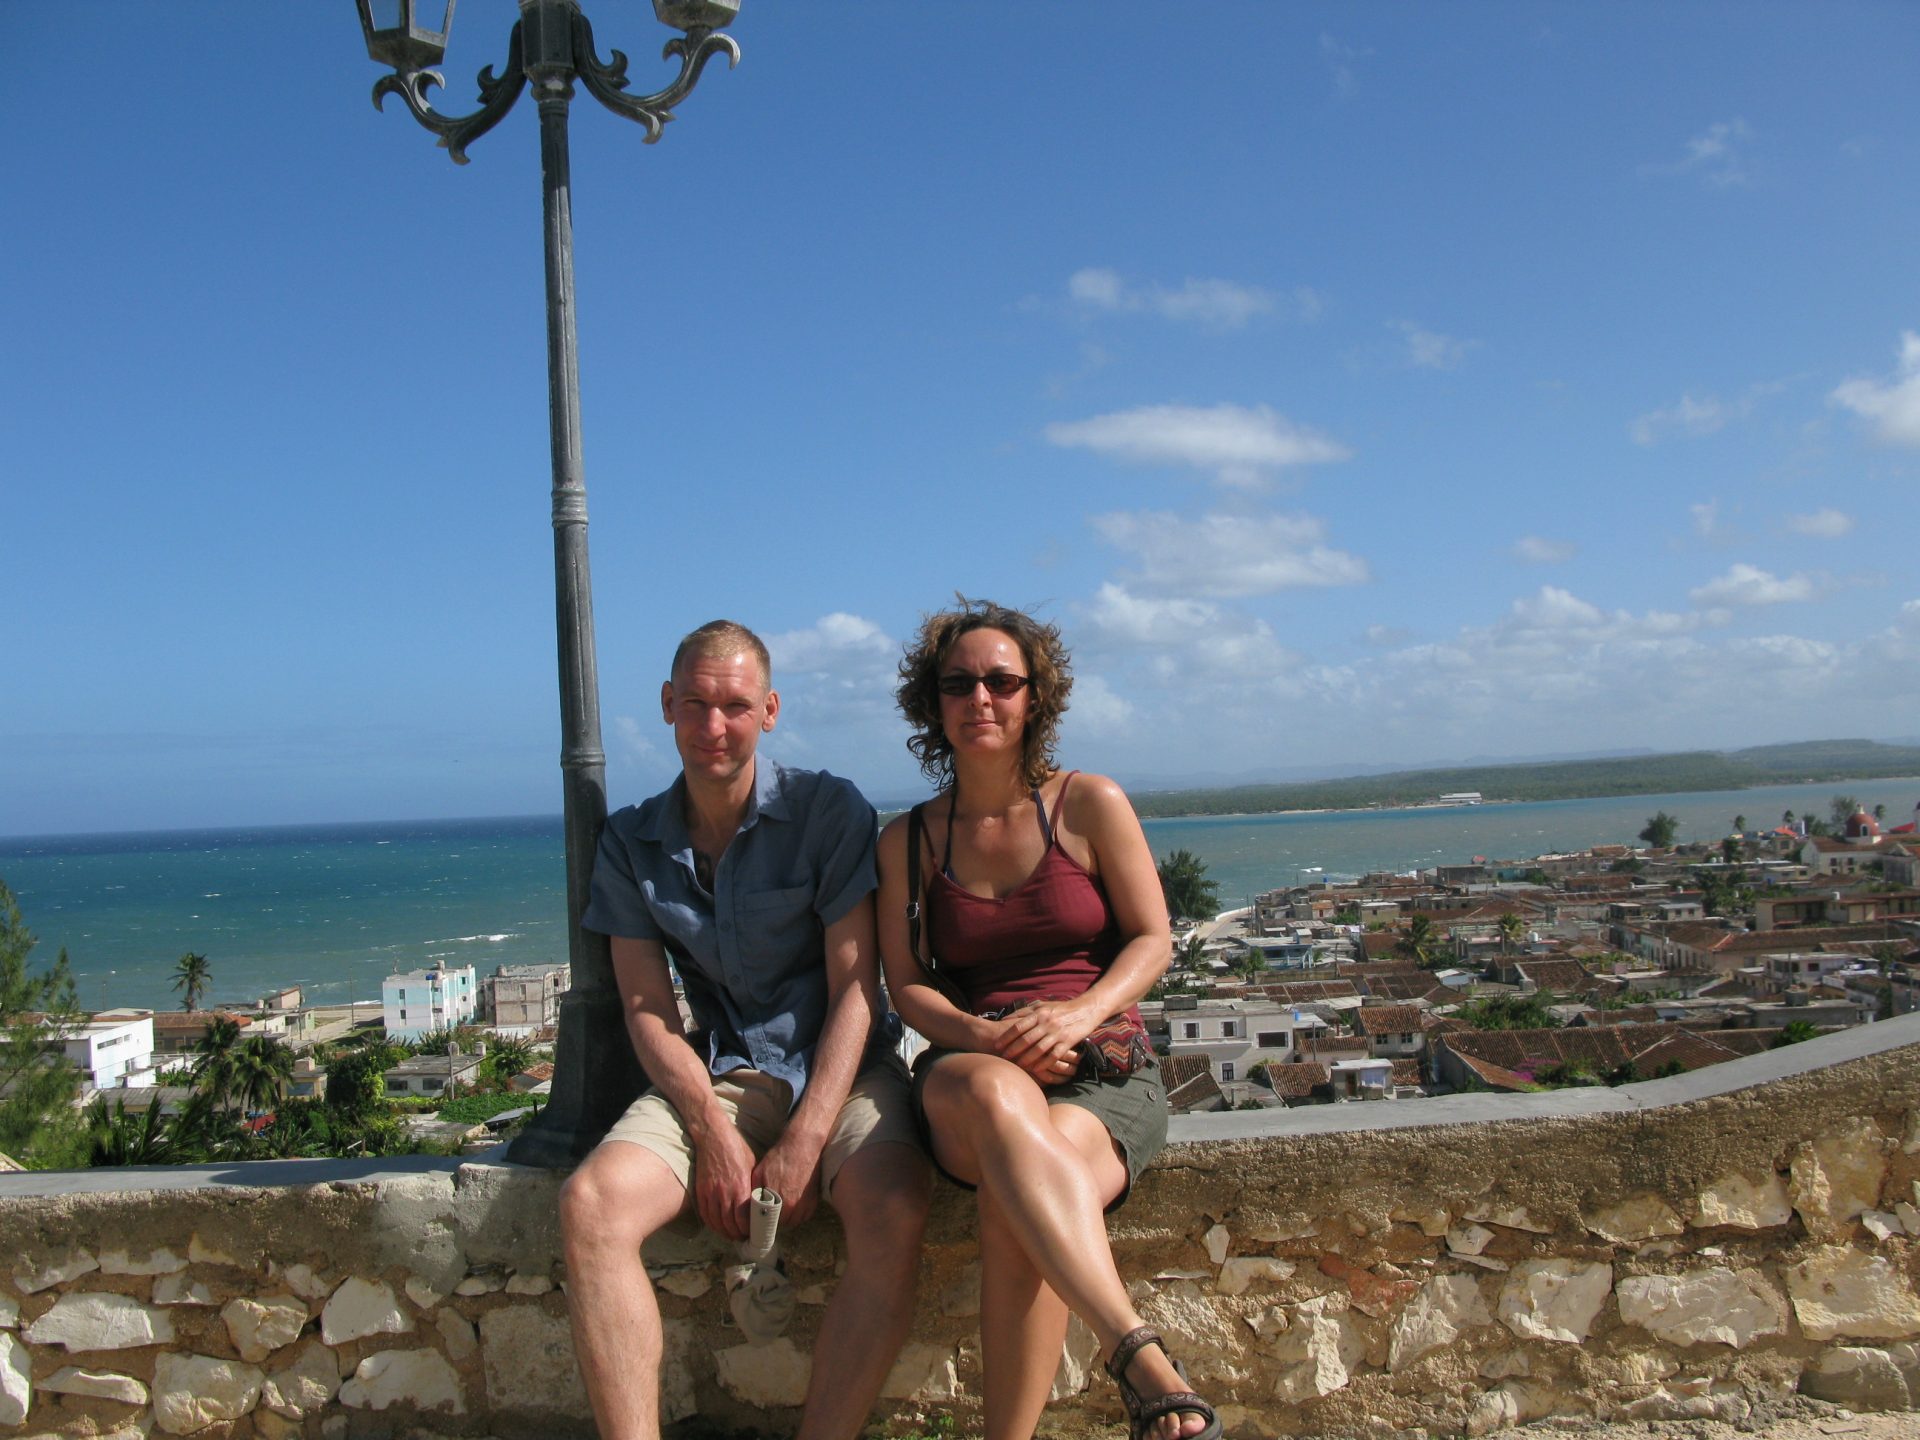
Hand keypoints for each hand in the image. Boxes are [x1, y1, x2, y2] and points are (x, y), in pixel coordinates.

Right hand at [690, 1121, 757, 1242]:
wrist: (714, 1136)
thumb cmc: (736, 1149)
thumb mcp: (751, 1166)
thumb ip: (753, 1186)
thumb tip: (760, 1202)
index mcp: (740, 1186)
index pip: (743, 1218)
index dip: (748, 1229)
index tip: (754, 1232)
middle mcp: (725, 1192)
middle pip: (729, 1224)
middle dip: (737, 1234)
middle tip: (743, 1238)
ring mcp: (711, 1192)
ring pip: (716, 1222)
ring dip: (724, 1232)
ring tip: (732, 1235)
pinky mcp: (701, 1190)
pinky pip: (705, 1214)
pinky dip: (712, 1224)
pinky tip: (718, 1226)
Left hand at [753, 1132, 824, 1227]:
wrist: (803, 1146)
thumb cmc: (780, 1158)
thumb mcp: (760, 1172)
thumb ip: (754, 1193)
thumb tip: (750, 1209)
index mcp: (775, 1200)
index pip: (766, 1223)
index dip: (762, 1222)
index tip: (760, 1219)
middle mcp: (790, 1206)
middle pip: (780, 1224)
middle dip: (774, 1220)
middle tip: (771, 1212)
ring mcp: (804, 1205)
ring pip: (793, 1222)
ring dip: (787, 1218)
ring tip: (782, 1208)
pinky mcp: (813, 1202)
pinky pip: (804, 1217)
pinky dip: (798, 1214)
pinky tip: (793, 1205)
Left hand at [991, 998, 1094, 1076]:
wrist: (1086, 1010)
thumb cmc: (1061, 1009)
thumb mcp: (1042, 1005)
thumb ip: (1024, 1012)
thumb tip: (1005, 1019)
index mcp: (1040, 1013)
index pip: (1019, 1026)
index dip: (1006, 1036)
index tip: (997, 1044)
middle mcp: (1047, 1023)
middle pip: (1026, 1038)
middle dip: (1013, 1049)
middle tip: (1003, 1057)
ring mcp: (1058, 1033)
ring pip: (1039, 1049)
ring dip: (1027, 1058)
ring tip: (1018, 1065)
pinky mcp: (1068, 1042)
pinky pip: (1054, 1055)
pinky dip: (1044, 1063)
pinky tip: (1036, 1070)